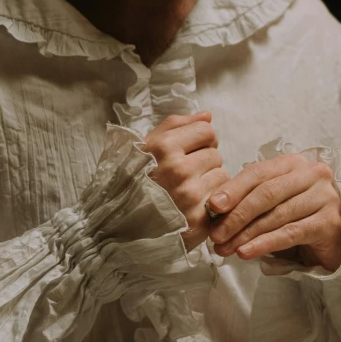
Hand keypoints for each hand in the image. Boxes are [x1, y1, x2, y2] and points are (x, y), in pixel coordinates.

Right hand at [144, 112, 230, 251]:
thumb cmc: (132, 181)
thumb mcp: (143, 146)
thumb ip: (175, 126)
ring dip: (210, 182)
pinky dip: (212, 202)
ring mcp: (190, 196)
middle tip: (185, 176)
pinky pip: (222, 200)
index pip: (206, 131)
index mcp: (163, 148)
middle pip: (215, 154)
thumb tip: (207, 115)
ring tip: (189, 191)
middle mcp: (178, 170)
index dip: (200, 140)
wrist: (118, 225)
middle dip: (204, 162)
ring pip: (222, 176)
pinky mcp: (199, 220)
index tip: (189, 151)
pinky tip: (194, 207)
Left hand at [207, 154, 340, 271]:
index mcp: (294, 164)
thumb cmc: (299, 221)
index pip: (258, 173)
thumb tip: (213, 210)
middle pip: (265, 194)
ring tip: (225, 249)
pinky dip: (264, 244)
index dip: (232, 189)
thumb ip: (249, 201)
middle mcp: (313, 174)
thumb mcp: (272, 205)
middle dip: (236, 216)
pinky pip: (289, 233)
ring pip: (275, 216)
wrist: (335, 244)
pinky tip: (245, 253)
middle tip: (215, 235)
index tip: (211, 206)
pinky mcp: (329, 223)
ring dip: (245, 234)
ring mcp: (324, 197)